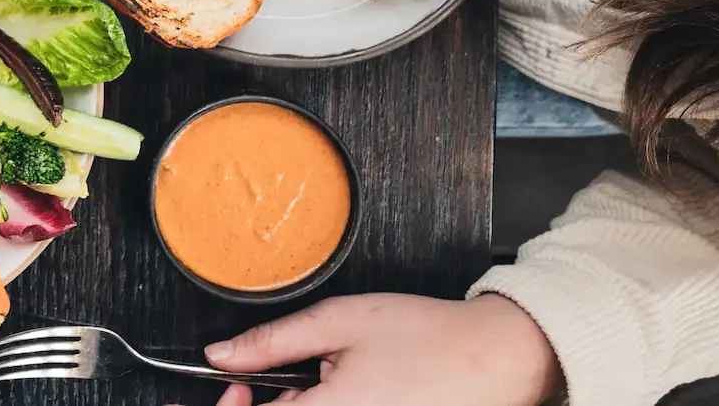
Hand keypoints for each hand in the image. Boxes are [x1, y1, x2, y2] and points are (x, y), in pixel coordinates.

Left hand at [202, 293, 561, 405]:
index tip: (236, 383)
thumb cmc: (428, 337)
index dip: (234, 404)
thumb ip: (272, 341)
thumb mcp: (339, 321)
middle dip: (271, 403)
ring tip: (335, 379)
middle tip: (283, 375)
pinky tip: (353, 394)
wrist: (497, 358)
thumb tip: (221, 355)